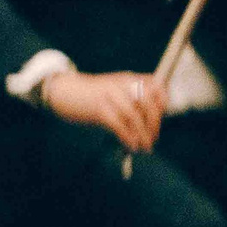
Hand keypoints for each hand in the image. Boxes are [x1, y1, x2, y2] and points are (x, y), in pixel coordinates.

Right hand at [41, 70, 164, 153]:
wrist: (63, 92)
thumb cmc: (91, 97)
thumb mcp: (115, 91)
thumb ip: (132, 101)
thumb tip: (150, 125)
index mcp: (128, 78)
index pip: (155, 86)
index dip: (163, 102)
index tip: (162, 118)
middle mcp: (122, 84)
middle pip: (148, 103)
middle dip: (153, 124)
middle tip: (152, 139)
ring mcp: (110, 95)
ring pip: (134, 116)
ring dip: (142, 135)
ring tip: (144, 147)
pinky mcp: (98, 108)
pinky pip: (119, 125)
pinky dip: (128, 138)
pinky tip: (131, 146)